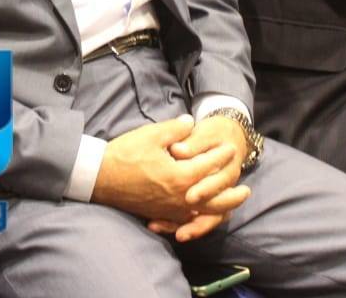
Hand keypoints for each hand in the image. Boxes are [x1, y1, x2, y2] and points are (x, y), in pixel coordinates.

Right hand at [91, 116, 246, 236]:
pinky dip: (201, 220)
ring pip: (204, 214)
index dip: (221, 155)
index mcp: (180, 176)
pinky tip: (205, 215)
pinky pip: (187, 222)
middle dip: (232, 193)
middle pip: (215, 199)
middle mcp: (180, 197)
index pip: (209, 166)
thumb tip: (191, 123)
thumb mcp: (151, 135)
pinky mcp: (161, 214)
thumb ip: (176, 130)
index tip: (230, 147)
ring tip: (231, 206)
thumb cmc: (125, 155)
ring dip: (221, 209)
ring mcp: (171, 209)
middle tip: (245, 188)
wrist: (100, 177)